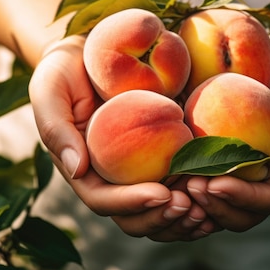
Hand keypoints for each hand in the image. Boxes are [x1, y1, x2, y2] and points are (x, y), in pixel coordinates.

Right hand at [29, 35, 220, 240]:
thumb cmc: (64, 69)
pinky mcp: (161, 155)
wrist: (91, 51)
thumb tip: (75, 168)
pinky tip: (220, 188)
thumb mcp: (49, 88)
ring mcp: (137, 170)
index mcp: (83, 171)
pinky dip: (198, 194)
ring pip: (160, 208)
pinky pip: (180, 183)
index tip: (162, 194)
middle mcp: (111, 177)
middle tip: (193, 206)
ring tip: (210, 207)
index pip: (104, 200)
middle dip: (163, 218)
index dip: (132, 204)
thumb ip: (55, 127)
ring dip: (184, 216)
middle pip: (135, 216)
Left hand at [186, 42, 269, 231]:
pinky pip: (205, 177)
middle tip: (190, 187)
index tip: (215, 184)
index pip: (269, 199)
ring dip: (200, 203)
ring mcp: (245, 169)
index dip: (242, 198)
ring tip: (178, 184)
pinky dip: (189, 181)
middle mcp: (269, 177)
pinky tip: (171, 170)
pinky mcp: (224, 154)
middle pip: (242, 212)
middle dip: (216, 207)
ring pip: (221, 203)